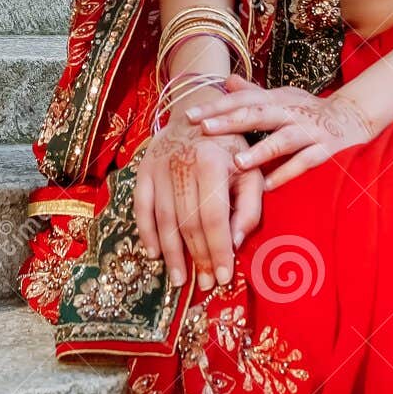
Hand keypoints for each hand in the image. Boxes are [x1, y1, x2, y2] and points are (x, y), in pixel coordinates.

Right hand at [133, 105, 262, 291]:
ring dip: (172, 254)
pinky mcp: (143, 169)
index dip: (218, 250)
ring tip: (180, 279)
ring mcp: (158, 167)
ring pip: (164, 219)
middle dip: (197, 258)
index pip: (214, 217)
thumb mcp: (251, 170)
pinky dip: (146, 233)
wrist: (197, 109)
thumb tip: (235, 243)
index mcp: (212, 163)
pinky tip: (155, 254)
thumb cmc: (231, 146)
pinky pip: (141, 207)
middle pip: (188, 222)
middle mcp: (182, 165)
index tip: (223, 277)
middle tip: (203, 284)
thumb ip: (249, 207)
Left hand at [183, 72, 377, 188]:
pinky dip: (288, 172)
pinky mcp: (326, 150)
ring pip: (282, 139)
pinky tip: (268, 186)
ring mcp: (310, 131)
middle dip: (230, 121)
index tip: (188, 115)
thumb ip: (254, 92)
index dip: (216, 106)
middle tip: (203, 128)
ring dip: (260, 150)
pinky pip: (306, 163)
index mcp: (276, 99)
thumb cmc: (308, 111)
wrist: (354, 118)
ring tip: (237, 161)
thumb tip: (225, 80)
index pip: (242, 99)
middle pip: (257, 113)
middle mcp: (290, 111)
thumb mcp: (281, 97)